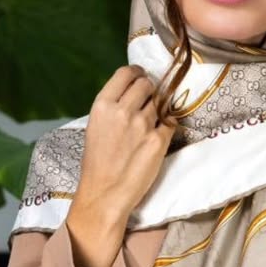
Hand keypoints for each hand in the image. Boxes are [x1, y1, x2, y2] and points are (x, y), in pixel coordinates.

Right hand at [72, 64, 177, 229]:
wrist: (104, 194)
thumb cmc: (97, 163)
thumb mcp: (95, 127)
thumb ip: (113, 107)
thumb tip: (132, 94)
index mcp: (103, 105)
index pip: (126, 73)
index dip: (137, 73)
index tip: (141, 77)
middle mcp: (123, 111)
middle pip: (147, 84)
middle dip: (150, 90)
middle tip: (148, 101)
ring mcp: (143, 125)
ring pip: (160, 103)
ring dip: (158, 109)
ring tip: (148, 125)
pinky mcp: (158, 140)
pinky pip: (170, 122)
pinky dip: (166, 126)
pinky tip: (157, 136)